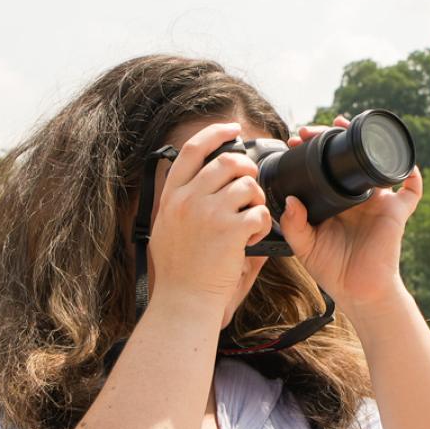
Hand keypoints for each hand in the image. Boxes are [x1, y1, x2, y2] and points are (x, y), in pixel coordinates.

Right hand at [148, 122, 270, 307]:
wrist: (183, 300)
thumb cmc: (178, 270)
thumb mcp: (167, 228)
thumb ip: (182, 202)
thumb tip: (203, 180)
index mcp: (172, 196)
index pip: (193, 150)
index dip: (216, 133)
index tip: (233, 128)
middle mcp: (188, 199)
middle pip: (228, 162)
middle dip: (248, 170)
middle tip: (252, 187)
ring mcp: (209, 213)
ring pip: (248, 185)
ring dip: (257, 200)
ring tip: (249, 221)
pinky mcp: (230, 231)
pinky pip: (259, 212)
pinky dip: (262, 225)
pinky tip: (252, 239)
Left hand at [277, 115, 422, 308]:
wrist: (358, 292)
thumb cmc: (333, 270)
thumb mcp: (305, 247)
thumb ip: (295, 225)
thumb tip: (291, 199)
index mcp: (335, 202)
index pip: (325, 167)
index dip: (312, 150)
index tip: (297, 139)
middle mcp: (357, 197)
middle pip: (349, 157)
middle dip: (333, 136)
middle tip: (314, 130)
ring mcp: (378, 202)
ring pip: (377, 164)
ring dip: (367, 142)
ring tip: (346, 125)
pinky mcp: (396, 212)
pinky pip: (411, 190)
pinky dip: (412, 175)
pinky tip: (406, 163)